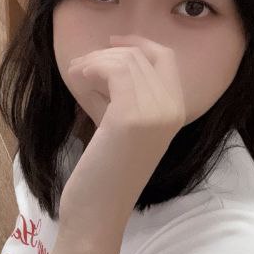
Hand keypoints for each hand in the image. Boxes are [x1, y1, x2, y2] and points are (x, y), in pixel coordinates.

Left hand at [59, 34, 187, 236]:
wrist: (97, 211)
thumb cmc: (103, 168)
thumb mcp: (119, 121)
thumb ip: (120, 92)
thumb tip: (106, 56)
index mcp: (177, 110)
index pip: (165, 56)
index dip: (138, 43)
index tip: (111, 44)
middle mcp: (173, 109)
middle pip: (141, 54)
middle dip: (106, 54)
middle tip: (81, 69)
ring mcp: (156, 112)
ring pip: (125, 59)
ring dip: (94, 61)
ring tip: (76, 76)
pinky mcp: (132, 117)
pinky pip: (113, 70)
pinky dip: (89, 68)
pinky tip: (76, 79)